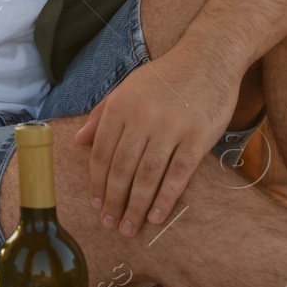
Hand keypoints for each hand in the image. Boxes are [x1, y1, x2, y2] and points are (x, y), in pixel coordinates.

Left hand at [74, 44, 241, 236]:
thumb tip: (78, 141)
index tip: (95, 204)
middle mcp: (142, 119)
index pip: (102, 153)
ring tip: (128, 228)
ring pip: (147, 176)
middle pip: (122, 169)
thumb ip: (101, 115)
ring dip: (135, 206)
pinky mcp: (198, 137)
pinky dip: (165, 198)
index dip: (96, 182)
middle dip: (113, 201)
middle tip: (109, 225)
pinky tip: (156, 217)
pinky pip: (178, 174)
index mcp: (120, 107)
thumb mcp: (126, 88)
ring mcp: (171, 129)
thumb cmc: (164, 76)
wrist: (208, 58)